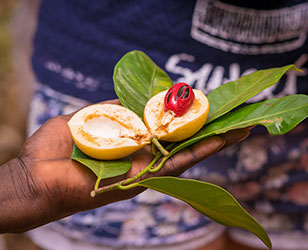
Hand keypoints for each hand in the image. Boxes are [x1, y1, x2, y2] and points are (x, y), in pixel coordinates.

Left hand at [1, 100, 249, 232]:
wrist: (36, 175)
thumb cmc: (57, 148)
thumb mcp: (87, 117)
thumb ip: (114, 110)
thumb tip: (136, 97)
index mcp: (129, 144)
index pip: (164, 130)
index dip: (185, 119)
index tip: (205, 105)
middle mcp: (142, 158)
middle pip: (182, 143)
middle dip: (209, 131)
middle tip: (235, 118)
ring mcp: (144, 171)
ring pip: (186, 154)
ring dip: (213, 142)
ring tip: (239, 129)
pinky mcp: (141, 180)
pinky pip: (174, 165)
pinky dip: (198, 152)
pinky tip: (219, 142)